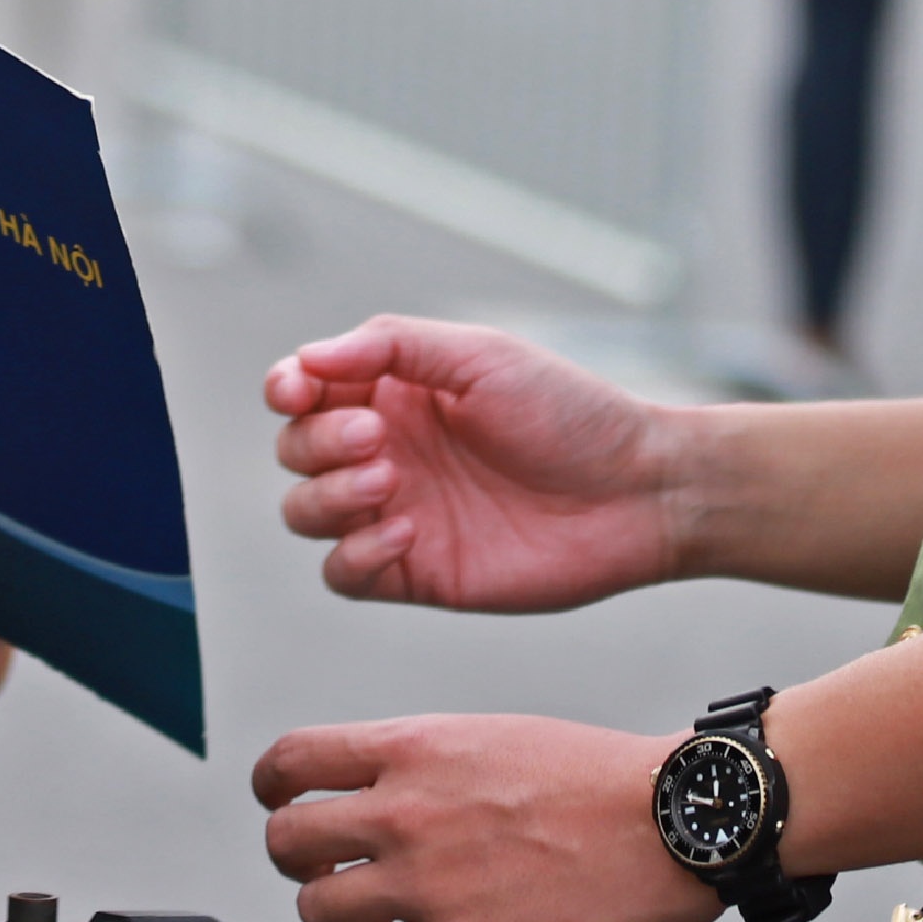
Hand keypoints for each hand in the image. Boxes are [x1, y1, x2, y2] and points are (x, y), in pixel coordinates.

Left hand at [255, 714, 717, 921]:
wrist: (670, 820)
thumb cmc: (597, 779)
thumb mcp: (490, 736)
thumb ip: (422, 762)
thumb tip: (380, 788)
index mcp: (413, 748)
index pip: (290, 760)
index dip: (275, 790)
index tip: (290, 808)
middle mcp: (407, 810)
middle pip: (284, 841)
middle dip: (301, 864)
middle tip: (341, 875)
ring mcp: (430, 881)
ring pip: (318, 913)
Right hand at [266, 317, 679, 610]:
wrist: (636, 493)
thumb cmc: (570, 414)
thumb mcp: (480, 355)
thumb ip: (388, 346)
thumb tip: (306, 356)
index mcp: (395, 393)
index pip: (304, 390)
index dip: (285, 388)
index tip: (299, 389)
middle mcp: (387, 451)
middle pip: (294, 450)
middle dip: (317, 441)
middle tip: (378, 438)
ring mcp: (397, 514)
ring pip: (304, 512)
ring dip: (328, 494)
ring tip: (391, 480)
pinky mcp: (415, 574)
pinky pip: (342, 574)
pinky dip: (354, 553)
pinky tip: (406, 532)